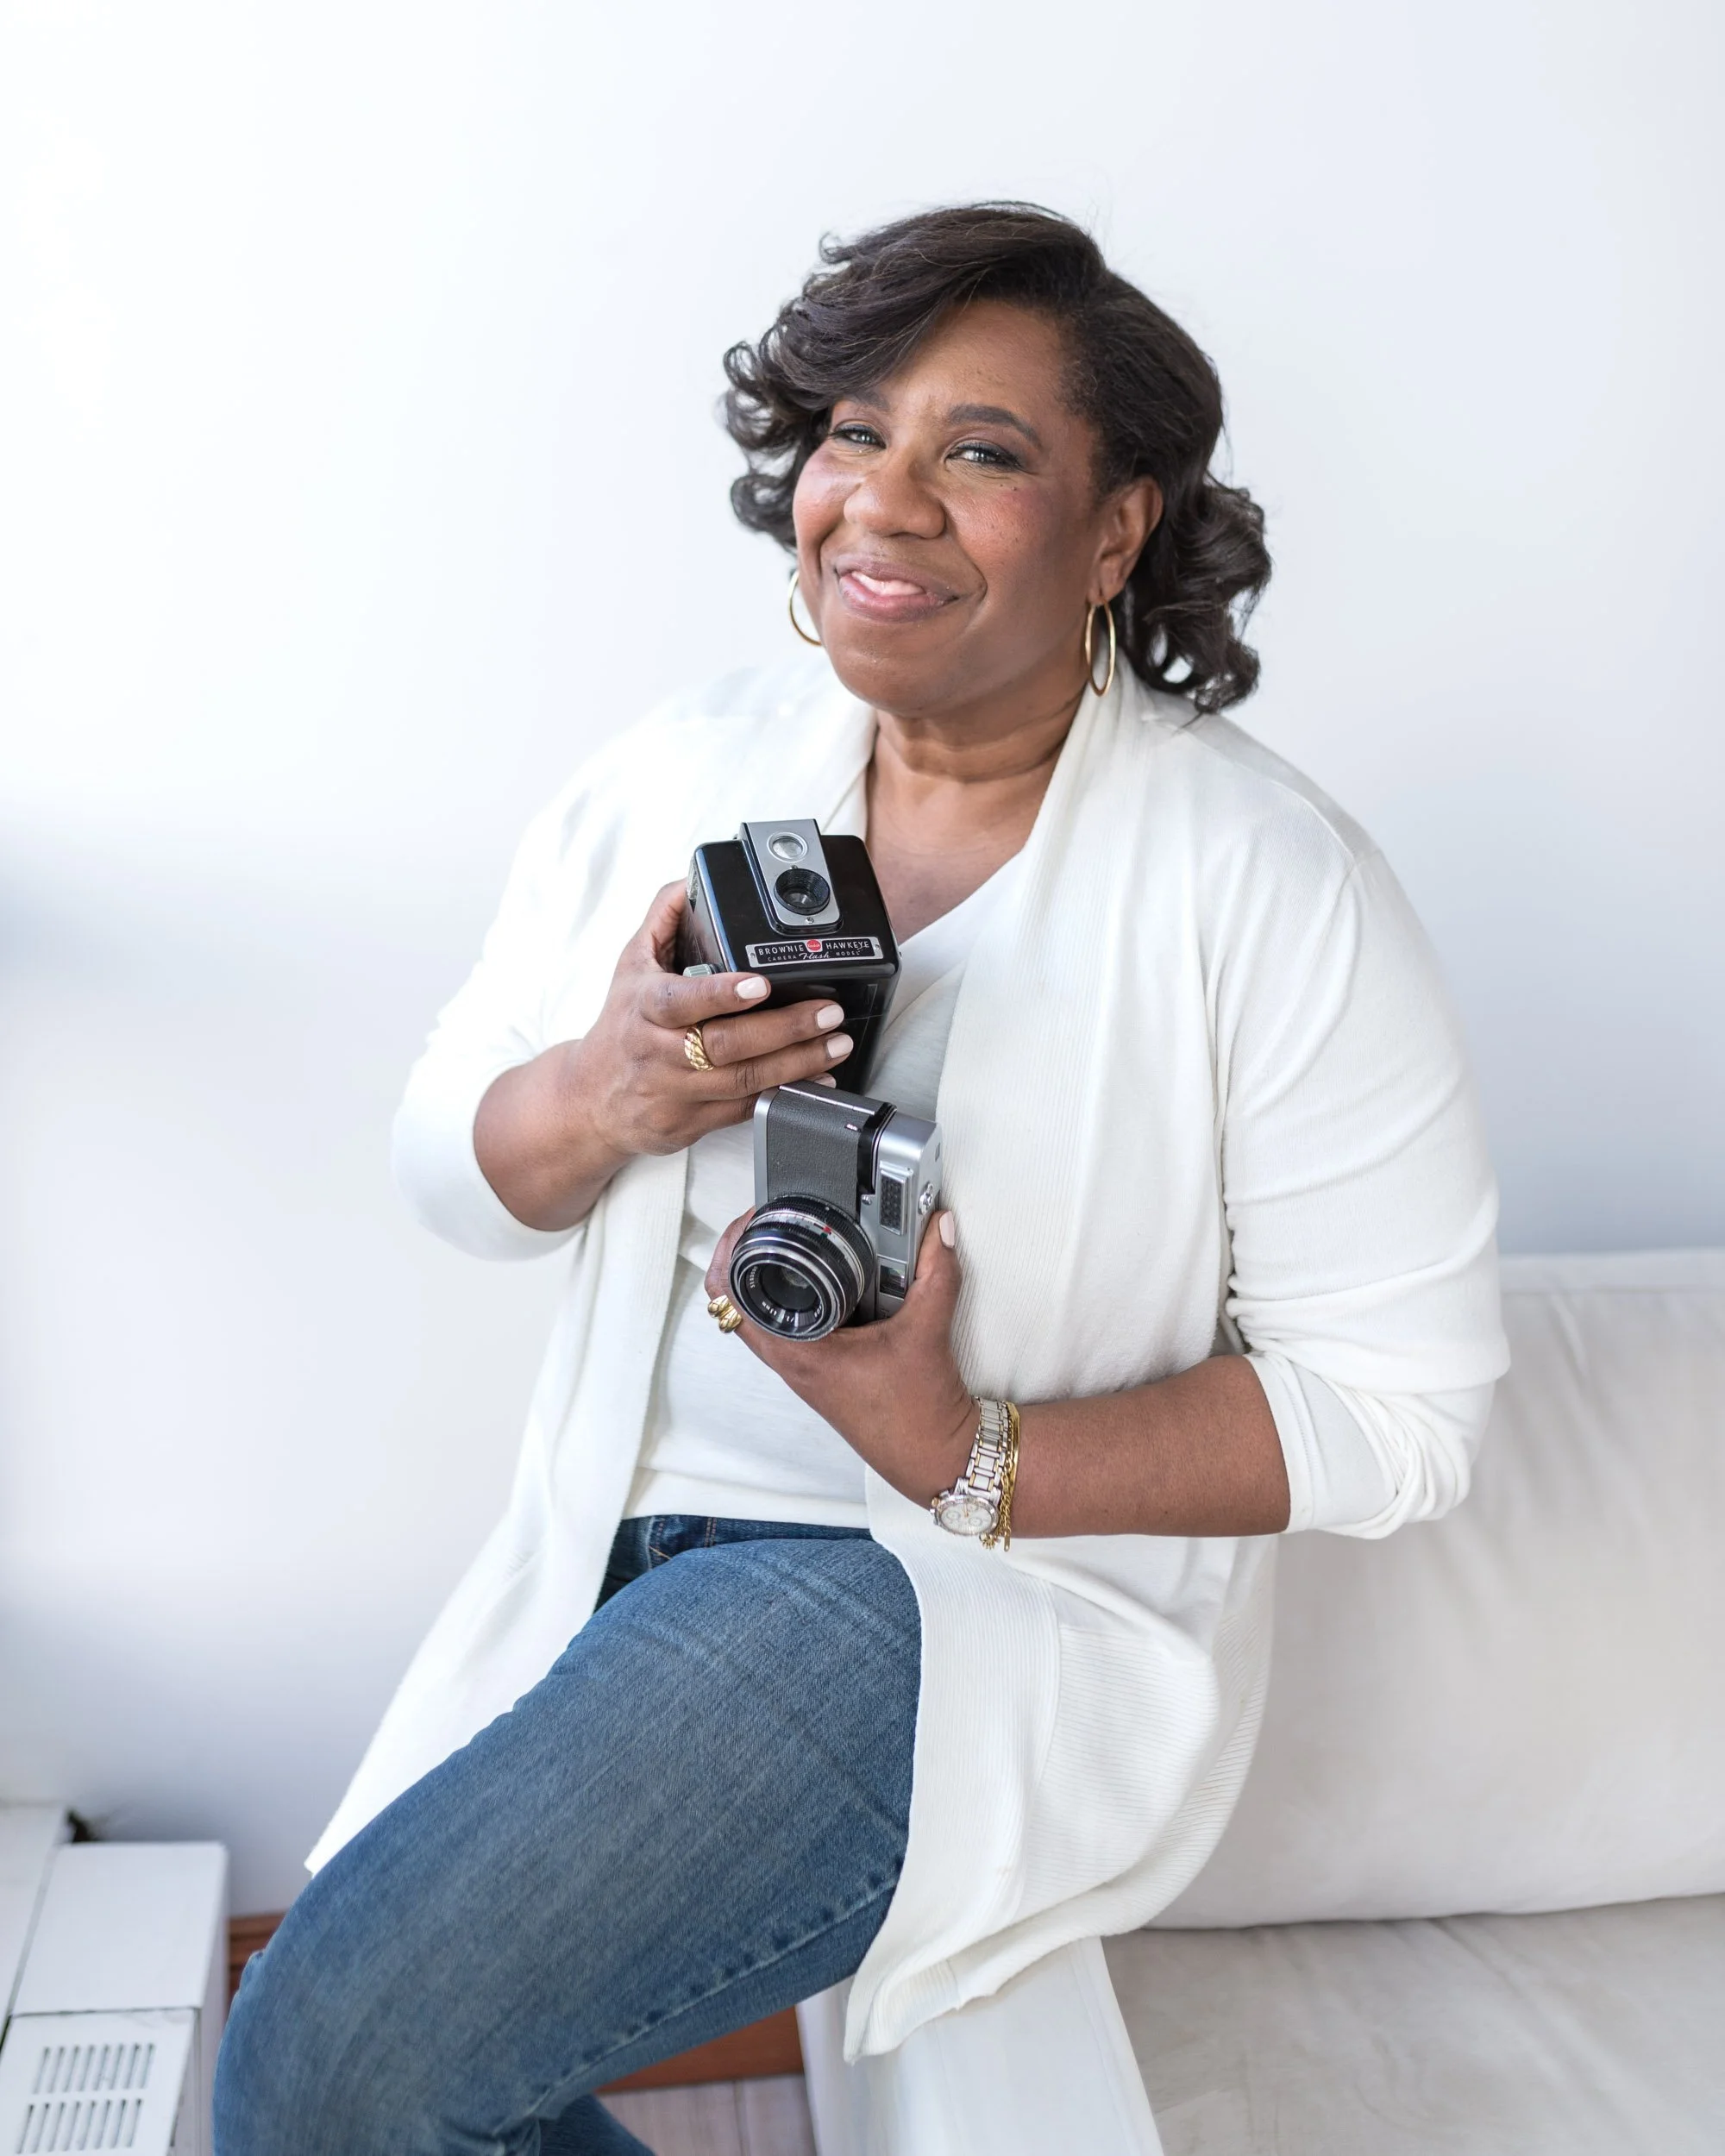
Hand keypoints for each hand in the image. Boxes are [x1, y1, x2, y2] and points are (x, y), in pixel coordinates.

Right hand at [474, 882, 853, 1229]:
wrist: (591, 1099)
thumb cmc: (621, 1026)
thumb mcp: (631, 966)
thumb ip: (662, 921)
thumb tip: (690, 880)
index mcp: (644, 1007)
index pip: (681, 999)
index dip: (722, 993)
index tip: (761, 983)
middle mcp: (658, 1052)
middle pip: (725, 1044)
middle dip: (785, 1028)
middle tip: (828, 1012)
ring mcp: (675, 1092)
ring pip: (742, 1081)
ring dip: (797, 1062)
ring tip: (836, 1043)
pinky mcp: (691, 1123)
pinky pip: (745, 1110)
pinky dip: (786, 1094)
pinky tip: (817, 1078)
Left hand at [705, 1205, 977, 1506]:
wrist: (932, 1457)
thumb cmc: (918, 1415)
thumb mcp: (928, 1331)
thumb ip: (937, 1271)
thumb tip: (939, 1228)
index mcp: (800, 1352)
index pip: (734, 1298)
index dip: (732, 1251)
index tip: (752, 1218)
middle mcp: (792, 1361)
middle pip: (737, 1303)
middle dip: (742, 1257)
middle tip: (765, 1222)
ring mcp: (803, 1369)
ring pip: (761, 1317)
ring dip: (763, 1280)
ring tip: (787, 1242)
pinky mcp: (820, 1371)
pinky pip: (789, 1330)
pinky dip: (794, 1300)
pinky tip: (824, 1280)